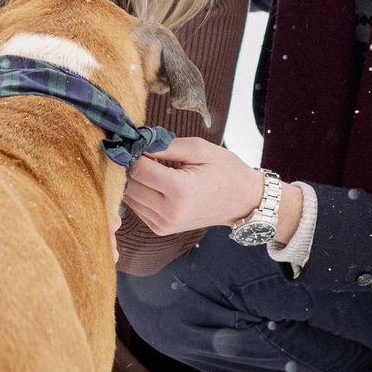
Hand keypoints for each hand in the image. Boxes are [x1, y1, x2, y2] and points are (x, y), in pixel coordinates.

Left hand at [123, 137, 267, 235]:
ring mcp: (164, 224)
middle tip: (140, 152)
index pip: (138, 169)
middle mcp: (169, 212)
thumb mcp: (198, 148)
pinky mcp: (161, 229)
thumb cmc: (225, 171)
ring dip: (133, 181)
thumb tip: (137, 142)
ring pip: (129, 198)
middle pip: (130, 185)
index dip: (133, 153)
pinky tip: (154, 183)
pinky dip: (139, 194)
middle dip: (130, 166)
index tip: (136, 142)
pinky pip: (137, 208)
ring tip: (149, 166)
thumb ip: (164, 145)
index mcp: (180, 190)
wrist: (242, 201)